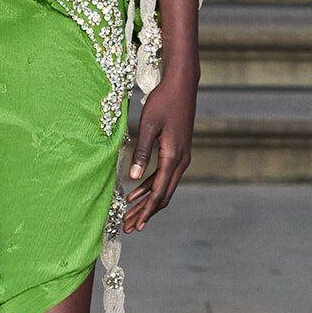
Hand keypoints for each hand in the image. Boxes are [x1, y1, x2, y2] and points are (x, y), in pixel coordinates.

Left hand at [123, 71, 194, 233]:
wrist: (182, 85)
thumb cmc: (163, 101)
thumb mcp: (148, 125)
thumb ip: (141, 152)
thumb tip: (134, 178)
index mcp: (173, 157)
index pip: (159, 192)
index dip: (146, 211)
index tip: (135, 225)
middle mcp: (181, 161)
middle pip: (162, 195)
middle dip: (145, 213)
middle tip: (129, 227)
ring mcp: (181, 157)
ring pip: (164, 187)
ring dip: (147, 202)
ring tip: (130, 215)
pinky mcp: (178, 151)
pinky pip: (164, 176)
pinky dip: (150, 187)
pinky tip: (136, 192)